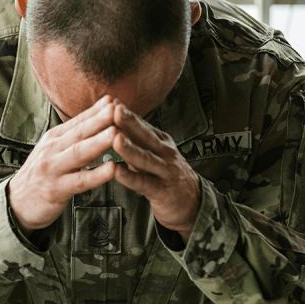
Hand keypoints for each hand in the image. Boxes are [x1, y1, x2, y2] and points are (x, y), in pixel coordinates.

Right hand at [8, 96, 117, 236]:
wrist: (16, 203)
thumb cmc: (41, 175)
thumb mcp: (53, 150)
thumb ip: (74, 136)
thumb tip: (98, 118)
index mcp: (54, 138)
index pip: (78, 121)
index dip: (96, 111)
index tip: (114, 100)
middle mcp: (52, 150)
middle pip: (79, 133)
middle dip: (100, 120)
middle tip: (118, 109)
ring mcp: (53, 169)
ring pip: (79, 154)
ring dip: (98, 143)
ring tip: (115, 134)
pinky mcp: (56, 190)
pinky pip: (80, 181)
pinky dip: (96, 175)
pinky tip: (112, 169)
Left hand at [112, 102, 199, 242]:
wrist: (193, 203)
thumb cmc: (166, 175)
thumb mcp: (154, 153)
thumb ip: (136, 140)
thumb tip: (113, 119)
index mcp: (161, 141)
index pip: (141, 125)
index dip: (126, 113)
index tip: (110, 100)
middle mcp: (165, 153)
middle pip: (145, 136)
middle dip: (129, 122)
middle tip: (114, 109)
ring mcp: (166, 171)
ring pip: (145, 158)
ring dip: (129, 149)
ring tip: (115, 139)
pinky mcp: (163, 191)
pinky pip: (144, 183)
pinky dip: (130, 177)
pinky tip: (117, 171)